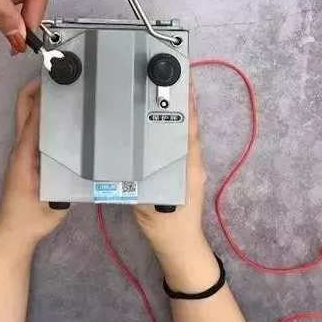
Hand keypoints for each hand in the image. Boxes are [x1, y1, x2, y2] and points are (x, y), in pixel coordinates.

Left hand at [0, 80, 68, 246]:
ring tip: (70, 90)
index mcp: (25, 151)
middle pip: (25, 106)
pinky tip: (68, 116)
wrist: (14, 232)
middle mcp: (22, 145)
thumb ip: (62, 175)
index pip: (32, 115)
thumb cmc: (31, 216)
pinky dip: (47, 114)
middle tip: (63, 74)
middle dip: (38, 86)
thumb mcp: (51, 197)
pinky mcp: (30, 156)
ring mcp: (24, 149)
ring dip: (43, 98)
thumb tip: (78, 150)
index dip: (42, 94)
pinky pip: (36, 127)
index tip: (58, 77)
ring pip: (30, 115)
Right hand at [134, 83, 206, 260]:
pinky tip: (160, 119)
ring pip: (186, 133)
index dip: (187, 104)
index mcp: (188, 165)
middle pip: (190, 125)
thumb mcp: (146, 199)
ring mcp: (191, 166)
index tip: (182, 80)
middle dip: (184, 100)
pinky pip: (181, 143)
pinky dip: (175, 127)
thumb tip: (128, 150)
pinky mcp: (186, 171)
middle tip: (172, 75)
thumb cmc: (163, 223)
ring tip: (167, 89)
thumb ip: (139, 175)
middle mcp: (193, 161)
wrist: (177, 246)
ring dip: (180, 111)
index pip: (189, 128)